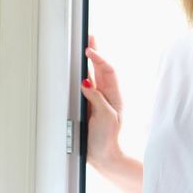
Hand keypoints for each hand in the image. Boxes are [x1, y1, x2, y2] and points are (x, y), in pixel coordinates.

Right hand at [80, 35, 125, 168]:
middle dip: (96, 52)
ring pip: (93, 75)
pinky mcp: (88, 105)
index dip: (99, 59)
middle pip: (102, 68)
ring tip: (85, 46)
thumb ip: (97, 99)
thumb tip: (86, 83)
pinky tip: (78, 68)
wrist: (103, 156)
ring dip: (90, 61)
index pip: (108, 71)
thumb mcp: (106, 118)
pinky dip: (82, 74)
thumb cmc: (107, 138)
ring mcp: (97, 99)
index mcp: (114, 96)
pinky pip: (85, 86)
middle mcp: (106, 95)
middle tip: (90, 36)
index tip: (89, 51)